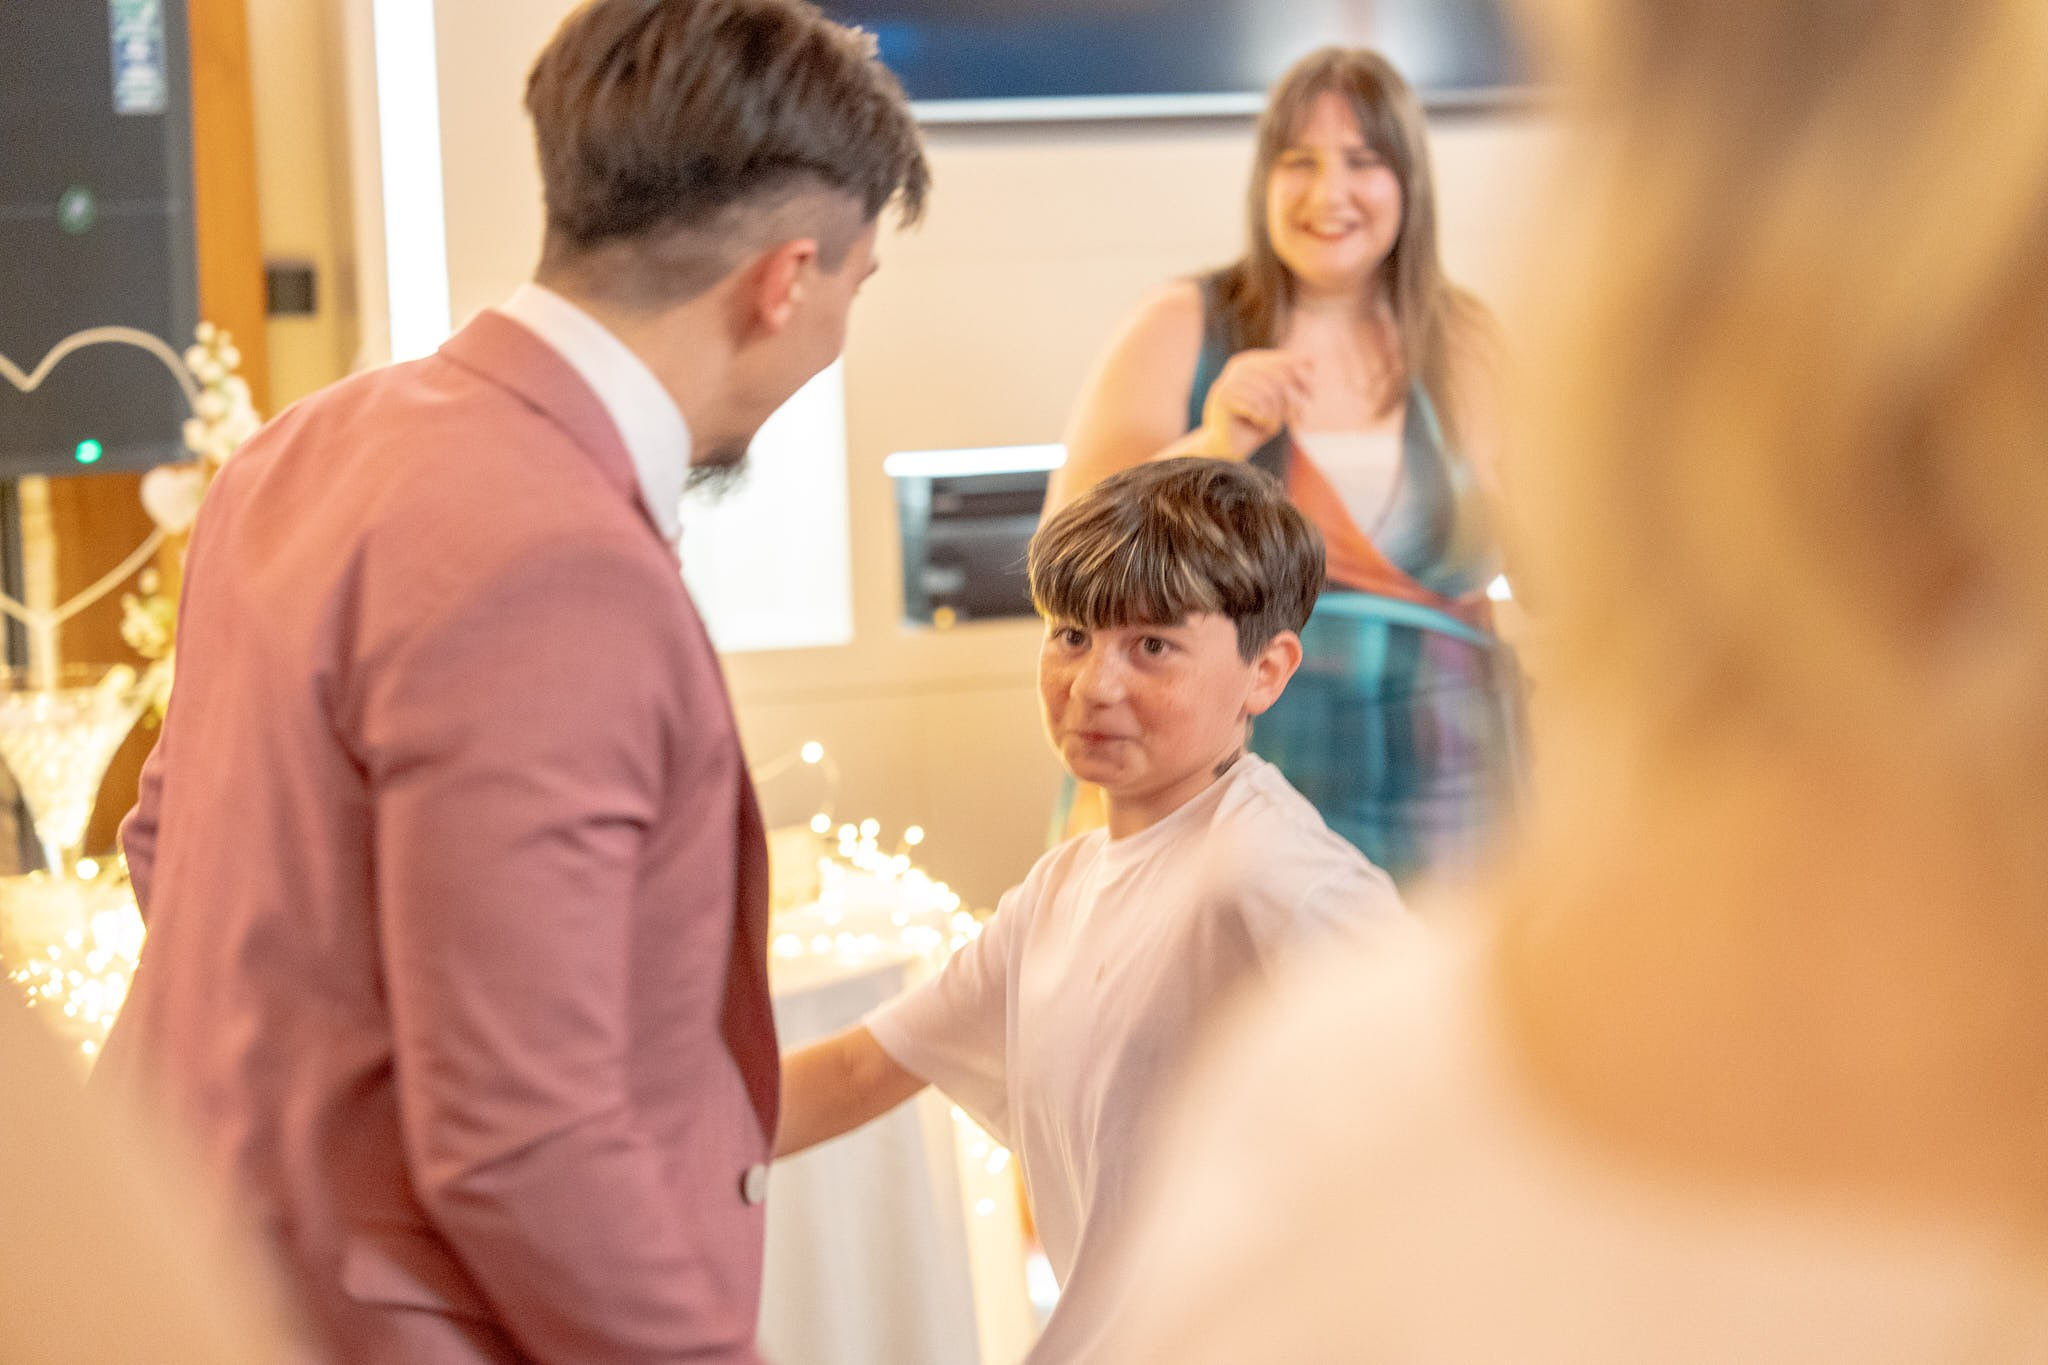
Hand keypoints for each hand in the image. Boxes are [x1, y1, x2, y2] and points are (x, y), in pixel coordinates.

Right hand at [1198, 349, 1313, 458]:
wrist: (1227, 452)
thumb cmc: (1254, 427)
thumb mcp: (1278, 405)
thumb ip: (1291, 383)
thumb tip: (1312, 358)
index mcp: (1249, 363)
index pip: (1279, 362)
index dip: (1299, 379)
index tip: (1311, 395)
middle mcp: (1236, 369)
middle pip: (1276, 376)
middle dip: (1290, 400)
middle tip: (1298, 418)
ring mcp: (1227, 381)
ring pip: (1268, 393)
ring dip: (1276, 414)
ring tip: (1271, 425)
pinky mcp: (1222, 399)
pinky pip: (1255, 405)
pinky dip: (1263, 419)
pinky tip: (1258, 424)